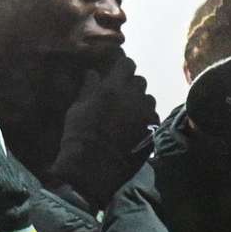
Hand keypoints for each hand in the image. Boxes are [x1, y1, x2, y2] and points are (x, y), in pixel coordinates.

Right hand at [50, 55, 162, 210]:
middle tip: (120, 96)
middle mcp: (134, 96)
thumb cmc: (79, 134)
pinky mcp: (153, 130)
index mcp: (113, 87)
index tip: (116, 73)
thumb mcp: (77, 108)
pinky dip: (145, 119)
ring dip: (140, 102)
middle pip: (140, 81)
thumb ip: (89, 88)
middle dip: (131, 85)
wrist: (94, 167)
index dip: (122, 67)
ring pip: (148, 99)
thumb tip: (93, 73)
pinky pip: (152, 117)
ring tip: (127, 113)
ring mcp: (146, 114)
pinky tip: (134, 128)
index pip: (127, 64)